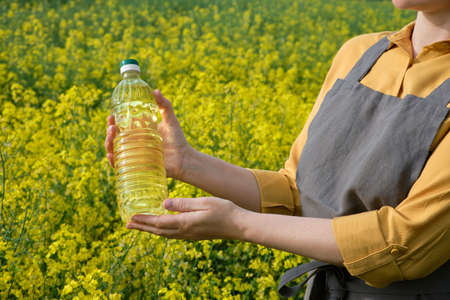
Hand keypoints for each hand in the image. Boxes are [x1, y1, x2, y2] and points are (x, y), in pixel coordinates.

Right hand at [105, 89, 191, 178]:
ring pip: (115, 150)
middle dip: (109, 131)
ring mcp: (134, 156)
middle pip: (115, 138)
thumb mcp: (170, 120)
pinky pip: (120, 166)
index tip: (112, 115)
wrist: (184, 159)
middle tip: (111, 124)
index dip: (113, 121)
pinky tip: (111, 155)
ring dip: (108, 142)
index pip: (121, 126)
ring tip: (111, 134)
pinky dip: (113, 161)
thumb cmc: (177, 140)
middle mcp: (134, 145)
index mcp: (139, 133)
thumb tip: (155, 90)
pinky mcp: (136, 167)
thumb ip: (164, 105)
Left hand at [126, 197, 247, 240]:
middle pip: (158, 231)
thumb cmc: (224, 210)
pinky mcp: (195, 234)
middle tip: (128, 223)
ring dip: (151, 230)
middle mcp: (185, 232)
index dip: (144, 220)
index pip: (159, 222)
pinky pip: (173, 234)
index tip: (131, 217)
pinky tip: (163, 226)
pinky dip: (162, 230)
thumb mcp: (203, 202)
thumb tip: (163, 204)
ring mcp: (190, 235)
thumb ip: (182, 204)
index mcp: (185, 223)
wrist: (239, 225)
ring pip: (165, 234)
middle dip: (142, 227)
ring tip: (140, 225)